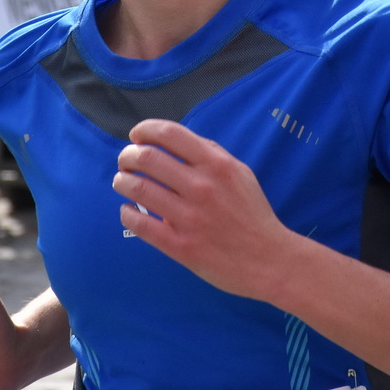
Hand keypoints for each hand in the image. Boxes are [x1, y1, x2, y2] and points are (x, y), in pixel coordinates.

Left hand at [113, 119, 295, 302]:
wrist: (268, 259)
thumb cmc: (252, 214)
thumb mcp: (240, 173)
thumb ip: (211, 154)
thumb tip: (177, 143)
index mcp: (216, 164)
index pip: (171, 134)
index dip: (146, 130)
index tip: (136, 135)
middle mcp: (201, 186)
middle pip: (148, 157)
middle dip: (128, 155)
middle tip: (125, 160)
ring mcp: (189, 217)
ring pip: (138, 188)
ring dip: (122, 181)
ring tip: (122, 181)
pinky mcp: (180, 245)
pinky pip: (141, 223)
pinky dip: (127, 212)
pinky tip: (128, 210)